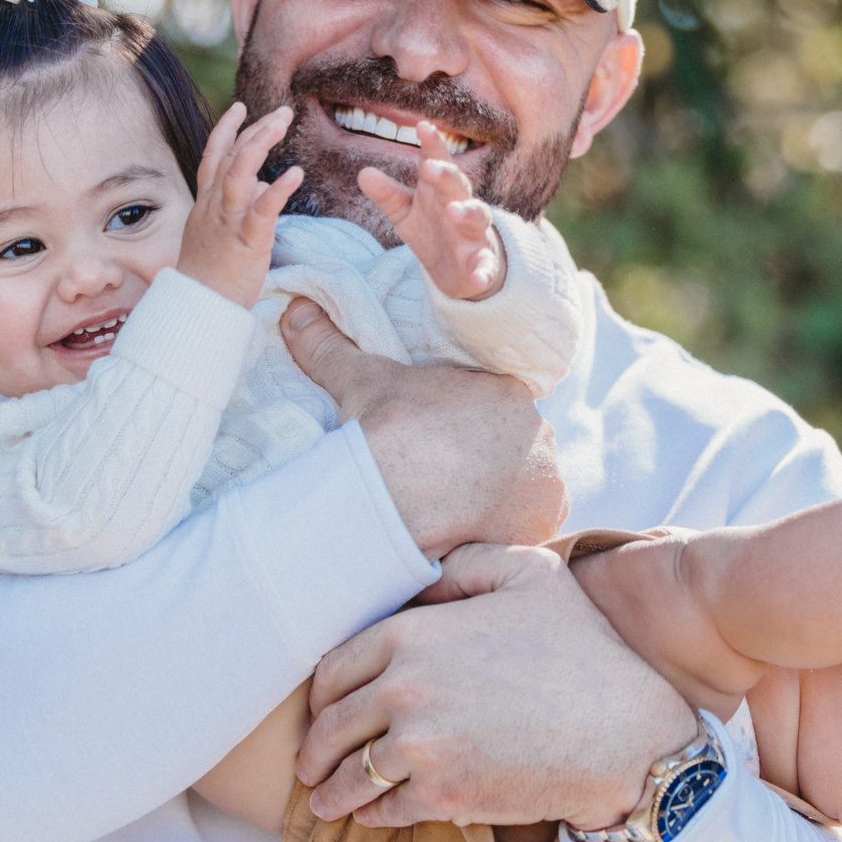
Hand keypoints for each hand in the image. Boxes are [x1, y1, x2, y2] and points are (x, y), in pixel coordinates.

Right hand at [176, 103, 300, 307]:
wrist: (196, 307)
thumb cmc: (210, 274)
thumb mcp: (219, 232)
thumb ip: (240, 204)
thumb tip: (262, 185)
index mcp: (206, 202)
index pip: (214, 156)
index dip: (227, 129)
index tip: (241, 108)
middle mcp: (214, 205)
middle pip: (231, 156)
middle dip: (256, 129)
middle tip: (282, 112)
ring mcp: (228, 221)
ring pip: (240, 172)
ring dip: (261, 143)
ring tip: (283, 123)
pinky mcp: (246, 241)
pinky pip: (262, 210)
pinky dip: (278, 189)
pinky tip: (296, 173)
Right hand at [279, 300, 566, 556]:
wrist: (396, 494)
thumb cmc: (385, 431)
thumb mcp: (358, 379)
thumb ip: (332, 345)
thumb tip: (295, 310)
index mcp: (507, 392)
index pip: (498, 408)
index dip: (469, 430)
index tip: (441, 447)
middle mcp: (539, 434)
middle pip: (517, 449)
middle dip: (490, 463)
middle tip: (447, 481)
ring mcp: (547, 481)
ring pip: (527, 488)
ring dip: (502, 497)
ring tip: (458, 509)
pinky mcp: (542, 523)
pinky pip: (529, 526)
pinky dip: (507, 530)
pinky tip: (472, 532)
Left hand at [297, 542, 694, 831]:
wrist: (624, 734)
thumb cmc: (583, 651)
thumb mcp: (531, 576)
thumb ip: (467, 562)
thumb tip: (422, 574)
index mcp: (412, 635)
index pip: (334, 669)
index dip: (321, 694)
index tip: (321, 709)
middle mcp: (404, 691)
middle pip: (332, 727)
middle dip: (314, 749)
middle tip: (309, 762)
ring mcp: (420, 748)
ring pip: (351, 776)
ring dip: (331, 792)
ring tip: (326, 800)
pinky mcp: (441, 795)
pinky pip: (384, 810)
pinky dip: (370, 814)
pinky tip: (370, 814)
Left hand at [358, 124, 507, 301]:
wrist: (463, 272)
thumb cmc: (435, 232)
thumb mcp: (406, 213)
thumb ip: (388, 194)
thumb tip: (362, 173)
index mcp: (441, 191)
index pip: (438, 162)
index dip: (432, 145)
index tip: (422, 126)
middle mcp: (462, 207)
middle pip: (458, 185)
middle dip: (446, 175)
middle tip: (429, 167)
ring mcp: (475, 234)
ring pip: (478, 217)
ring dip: (468, 213)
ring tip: (454, 211)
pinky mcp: (482, 263)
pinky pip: (486, 265)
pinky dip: (484, 271)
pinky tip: (479, 279)